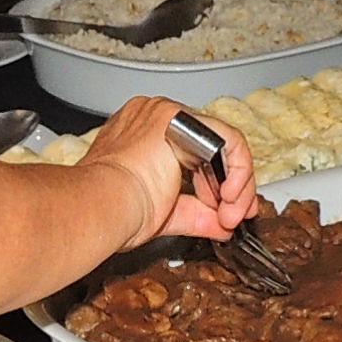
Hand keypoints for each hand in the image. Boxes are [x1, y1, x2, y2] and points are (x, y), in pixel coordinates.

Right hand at [77, 97, 258, 250]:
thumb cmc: (113, 211)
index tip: (226, 211)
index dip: (215, 185)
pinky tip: (230, 196)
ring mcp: (166, 115)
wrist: (102, 206)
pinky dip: (238, 171)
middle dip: (231, 187)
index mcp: (141, 138)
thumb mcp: (168, 214)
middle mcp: (153, 120)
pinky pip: (227, 140)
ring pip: (222, 144)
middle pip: (210, 150)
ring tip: (230, 213)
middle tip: (235, 216)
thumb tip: (222, 226)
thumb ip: (198, 215)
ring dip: (236, 184)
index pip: (193, 155)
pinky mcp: (181, 118)